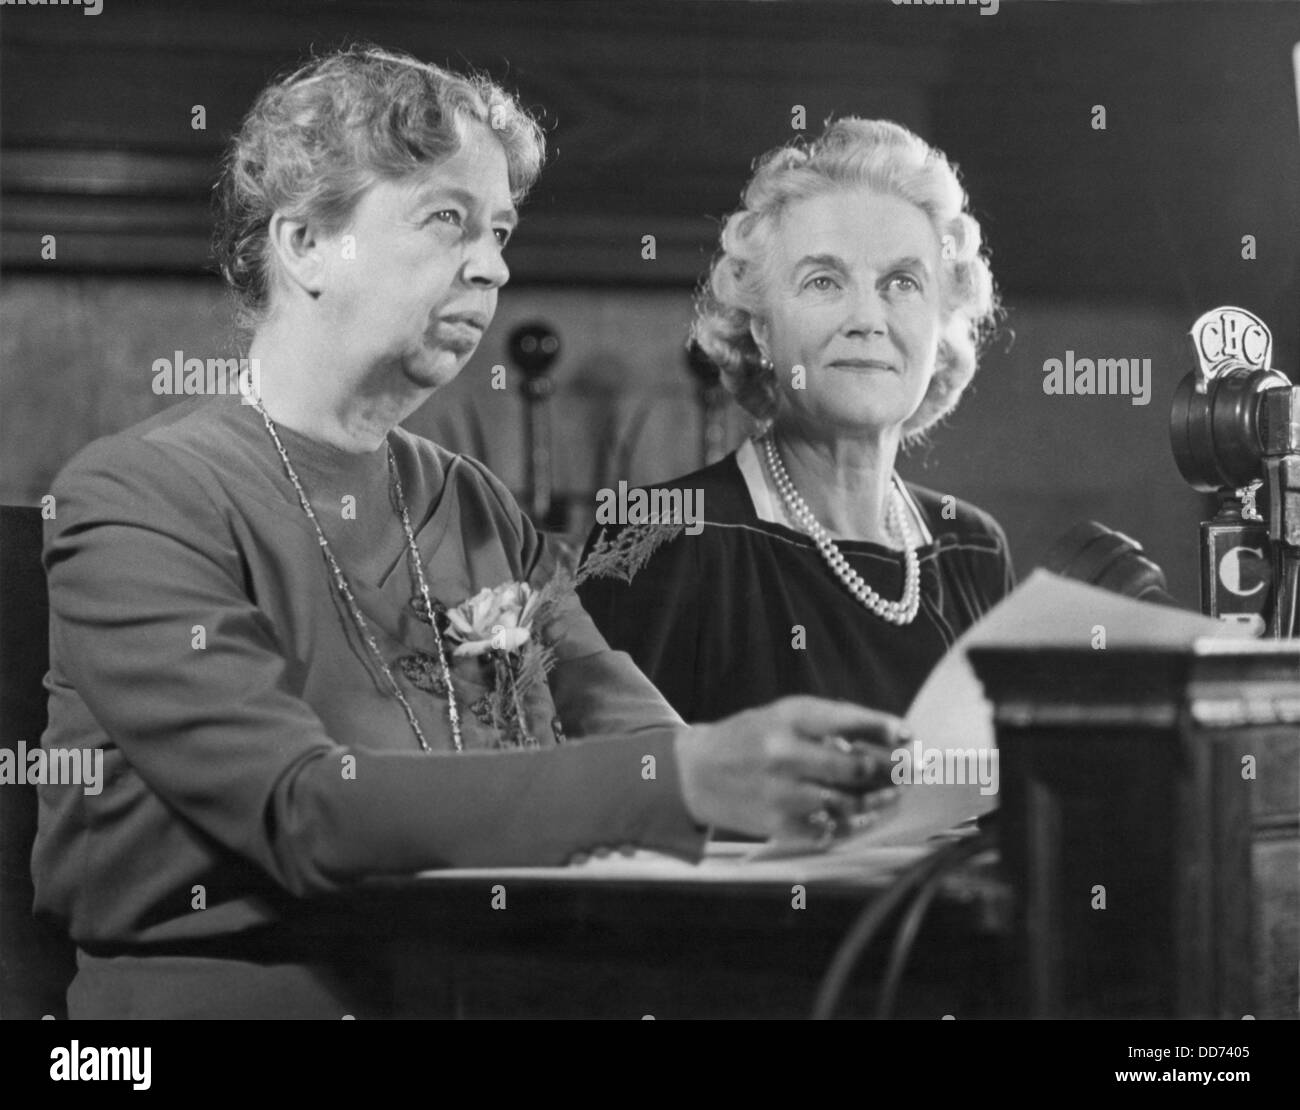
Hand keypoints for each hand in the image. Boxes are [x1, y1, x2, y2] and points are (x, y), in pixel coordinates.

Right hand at [672, 696, 907, 841]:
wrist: (694, 772)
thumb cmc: (746, 738)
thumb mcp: (781, 715)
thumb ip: (826, 723)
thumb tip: (883, 738)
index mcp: (788, 718)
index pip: (849, 720)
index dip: (886, 728)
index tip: (908, 735)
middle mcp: (786, 753)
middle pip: (857, 765)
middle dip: (892, 769)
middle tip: (910, 770)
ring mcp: (782, 792)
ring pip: (848, 802)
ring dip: (878, 800)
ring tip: (891, 795)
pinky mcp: (777, 825)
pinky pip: (827, 830)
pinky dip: (850, 824)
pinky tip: (861, 816)